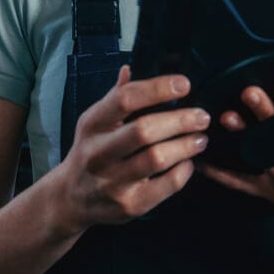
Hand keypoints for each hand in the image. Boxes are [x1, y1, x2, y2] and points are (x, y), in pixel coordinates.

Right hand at [56, 66, 210, 232]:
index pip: (125, 99)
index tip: (184, 85)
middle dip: (180, 120)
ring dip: (185, 145)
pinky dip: (183, 172)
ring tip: (201, 138)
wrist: (71, 199)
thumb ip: (115, 96)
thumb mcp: (94, 122)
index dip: (157, 89)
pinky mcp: (129, 205)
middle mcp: (98, 152)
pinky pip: (164, 187)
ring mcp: (112, 181)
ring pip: (156, 158)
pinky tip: (189, 162)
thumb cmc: (90, 151)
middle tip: (202, 116)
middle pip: (144, 130)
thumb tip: (130, 68)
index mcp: (92, 124)